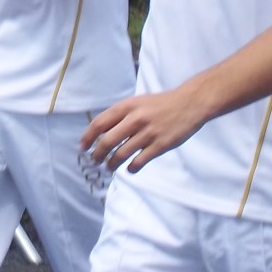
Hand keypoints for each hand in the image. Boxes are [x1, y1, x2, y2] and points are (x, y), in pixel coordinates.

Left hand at [79, 87, 210, 173]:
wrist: (189, 103)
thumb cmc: (160, 103)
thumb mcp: (137, 102)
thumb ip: (121, 115)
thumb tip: (102, 130)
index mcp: (126, 107)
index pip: (99, 123)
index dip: (88, 137)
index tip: (82, 147)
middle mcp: (134, 119)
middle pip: (107, 141)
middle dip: (97, 154)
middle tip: (94, 161)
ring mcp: (148, 133)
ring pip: (121, 153)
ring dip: (111, 164)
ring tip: (109, 167)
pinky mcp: (160, 145)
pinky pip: (140, 161)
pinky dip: (131, 168)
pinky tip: (129, 169)